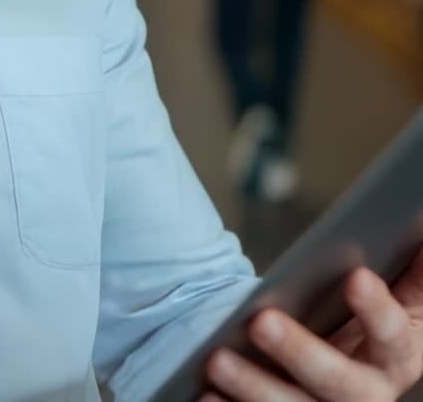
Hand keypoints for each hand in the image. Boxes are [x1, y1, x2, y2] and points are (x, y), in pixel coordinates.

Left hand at [199, 251, 422, 400]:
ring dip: (253, 386)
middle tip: (262, 321)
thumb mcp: (405, 300)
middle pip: (336, 382)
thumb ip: (415, 271)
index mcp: (398, 357)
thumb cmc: (377, 328)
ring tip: (218, 359)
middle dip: (299, 352)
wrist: (360, 376)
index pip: (391, 334)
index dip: (375, 309)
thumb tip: (421, 220)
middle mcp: (365, 396)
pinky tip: (203, 394)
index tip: (355, 276)